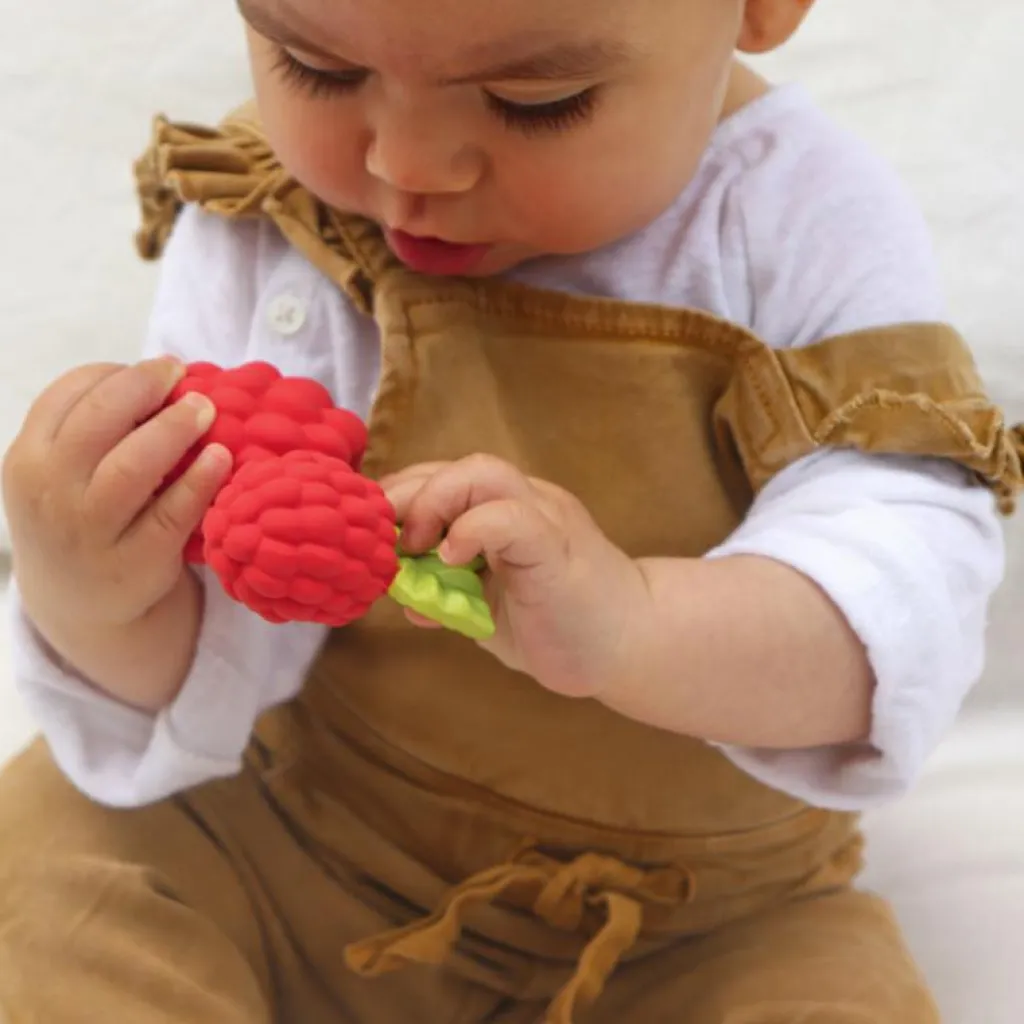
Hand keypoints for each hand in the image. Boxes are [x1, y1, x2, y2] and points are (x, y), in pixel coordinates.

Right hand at [3, 358, 231, 635]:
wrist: (80, 602)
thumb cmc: (82, 514)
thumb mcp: (62, 471)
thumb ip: (93, 427)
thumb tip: (163, 372)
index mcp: (28, 458)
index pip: (68, 395)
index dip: (118, 372)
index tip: (159, 368)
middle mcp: (51, 493)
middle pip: (99, 420)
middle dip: (145, 387)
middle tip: (184, 376)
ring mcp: (91, 531)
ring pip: (133, 465)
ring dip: (174, 428)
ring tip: (206, 409)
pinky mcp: (135, 561)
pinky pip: (172, 513)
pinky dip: (200, 480)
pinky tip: (221, 457)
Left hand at [382, 455, 649, 697]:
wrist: (632, 646)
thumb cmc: (563, 625)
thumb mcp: (490, 609)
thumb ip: (450, 594)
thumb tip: (402, 596)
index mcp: (510, 510)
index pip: (446, 478)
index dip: (403, 497)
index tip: (372, 531)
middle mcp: (528, 501)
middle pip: (458, 466)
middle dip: (407, 495)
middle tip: (382, 537)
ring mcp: (545, 517)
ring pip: (483, 473)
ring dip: (434, 504)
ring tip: (417, 547)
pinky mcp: (556, 545)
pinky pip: (508, 517)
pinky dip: (470, 530)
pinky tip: (451, 560)